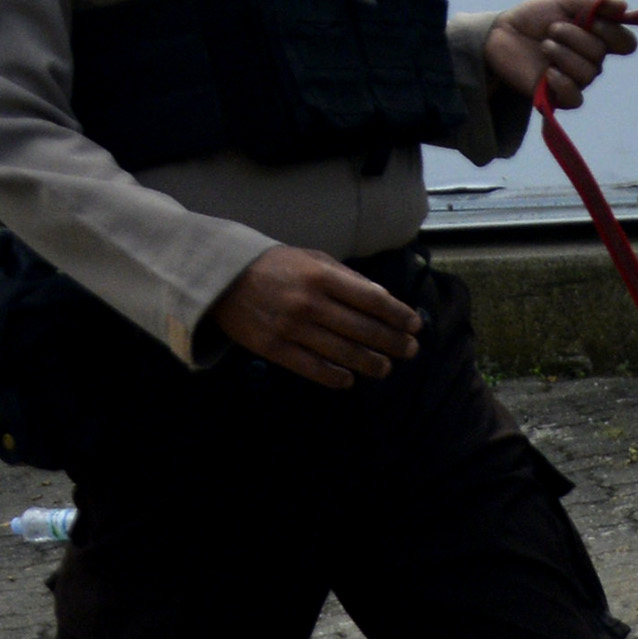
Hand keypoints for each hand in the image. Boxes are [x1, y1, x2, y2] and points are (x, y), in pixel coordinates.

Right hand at [211, 246, 422, 387]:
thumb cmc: (277, 266)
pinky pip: (311, 368)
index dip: (398, 315)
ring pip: (341, 352)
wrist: (222, 277)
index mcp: (323, 277)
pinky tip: (349, 379)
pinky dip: (334, 377)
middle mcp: (309, 303)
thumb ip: (348, 278)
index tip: (415, 325)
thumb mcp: (315, 259)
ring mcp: (290, 328)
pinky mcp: (273, 348)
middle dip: (392, 342)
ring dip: (370, 363)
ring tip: (386, 368)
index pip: (373, 299)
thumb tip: (383, 298)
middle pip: (362, 329)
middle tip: (410, 350)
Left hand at [486, 0, 637, 110]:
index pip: (626, 43)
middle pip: (601, 55)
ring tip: (544, 45)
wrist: (500, 33)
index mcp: (599, 37)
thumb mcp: (563, 0)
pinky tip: (547, 72)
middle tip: (552, 29)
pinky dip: (563, 83)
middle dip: (575, 37)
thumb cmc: (534, 16)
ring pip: (588, 74)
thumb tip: (624, 6)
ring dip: (563, 55)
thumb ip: (593, 2)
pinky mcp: (558, 96)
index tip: (593, 20)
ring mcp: (576, 78)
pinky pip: (575, 98)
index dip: (612, 33)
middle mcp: (592, 59)